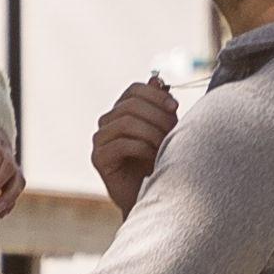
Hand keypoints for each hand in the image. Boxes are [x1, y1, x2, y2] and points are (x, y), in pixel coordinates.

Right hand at [90, 74, 177, 213]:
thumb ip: (160, 106)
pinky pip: (121, 144)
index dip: (155, 95)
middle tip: (174, 132)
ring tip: (164, 147)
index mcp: (122, 111)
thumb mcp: (165, 130)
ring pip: (126, 122)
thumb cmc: (159, 161)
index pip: (134, 89)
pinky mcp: (98, 158)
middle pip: (131, 105)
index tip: (174, 107)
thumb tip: (155, 78)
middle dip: (157, 116)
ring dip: (152, 133)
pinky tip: (153, 158)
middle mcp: (107, 122)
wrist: (151, 195)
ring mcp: (100, 140)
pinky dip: (143, 148)